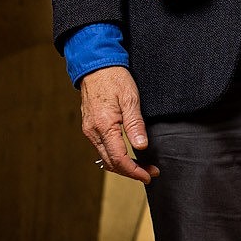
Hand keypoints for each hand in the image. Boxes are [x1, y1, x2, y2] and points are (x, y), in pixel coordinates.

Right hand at [81, 66, 158, 183]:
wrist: (96, 65)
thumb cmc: (114, 78)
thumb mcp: (130, 99)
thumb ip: (135, 124)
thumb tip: (141, 146)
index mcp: (104, 126)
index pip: (119, 159)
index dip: (134, 171)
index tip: (148, 175)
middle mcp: (93, 131)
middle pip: (111, 163)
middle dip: (131, 172)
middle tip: (150, 172)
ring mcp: (89, 130)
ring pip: (105, 158)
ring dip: (123, 166)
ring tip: (141, 166)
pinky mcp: (89, 127)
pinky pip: (102, 149)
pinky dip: (115, 156)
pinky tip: (127, 155)